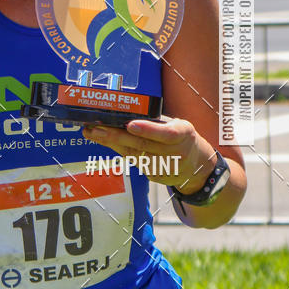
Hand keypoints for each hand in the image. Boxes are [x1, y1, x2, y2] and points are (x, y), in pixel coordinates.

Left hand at [82, 117, 215, 192]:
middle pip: (142, 145)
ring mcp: (164, 167)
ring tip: (92, 133)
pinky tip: (104, 141)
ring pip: (133, 154)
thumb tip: (125, 113)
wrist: (196, 166)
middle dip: (115, 136)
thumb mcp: (178, 125)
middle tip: (95, 128)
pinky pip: (134, 161)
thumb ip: (158, 122)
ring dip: (110, 143)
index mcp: (183, 134)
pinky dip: (118, 150)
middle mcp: (174, 152)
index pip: (165, 133)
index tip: (130, 125)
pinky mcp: (155, 176)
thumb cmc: (182, 138)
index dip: (148, 130)